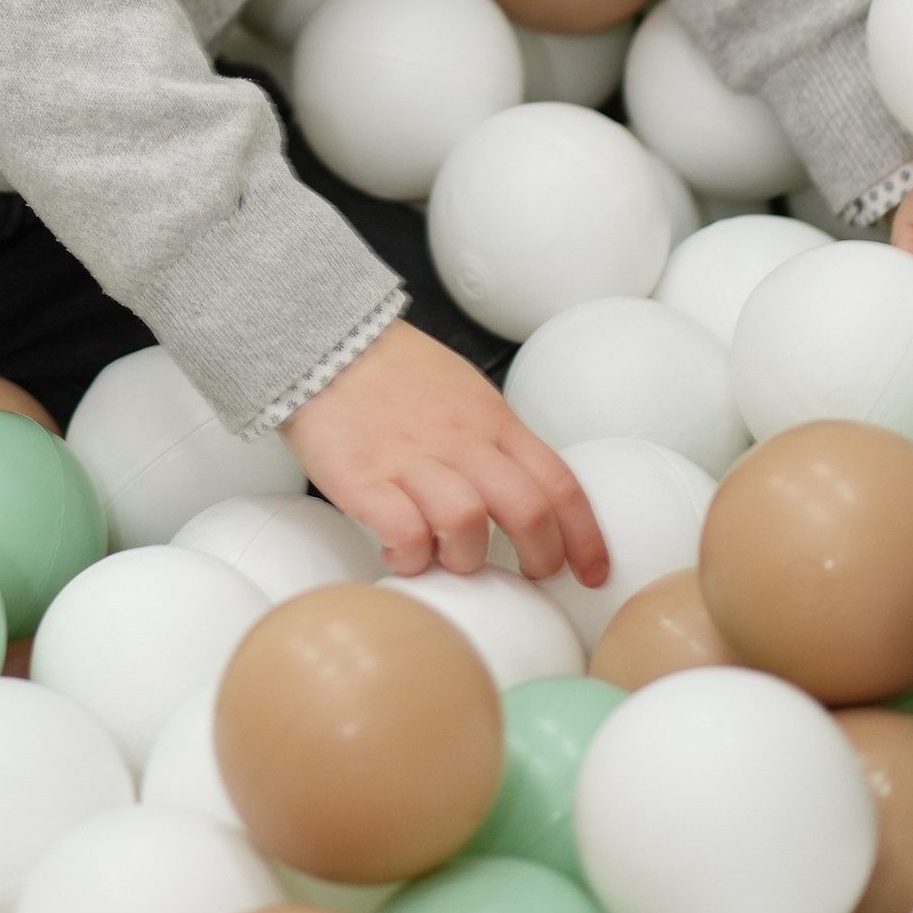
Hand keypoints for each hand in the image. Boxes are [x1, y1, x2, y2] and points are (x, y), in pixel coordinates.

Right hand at [280, 319, 607, 586]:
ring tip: (447, 557)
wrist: (322, 335)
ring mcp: (412, 460)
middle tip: (527, 576)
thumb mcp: (463, 390)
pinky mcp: (363, 478)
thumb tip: (523, 492)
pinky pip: (404, 533)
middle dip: (539, 558)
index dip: (585, 536)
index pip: (559, 482)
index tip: (590, 572)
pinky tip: (401, 552)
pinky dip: (411, 558)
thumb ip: (494, 438)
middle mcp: (461, 441)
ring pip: (468, 525)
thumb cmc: (392, 368)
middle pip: (527, 511)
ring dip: (466, 559)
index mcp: (492, 419)